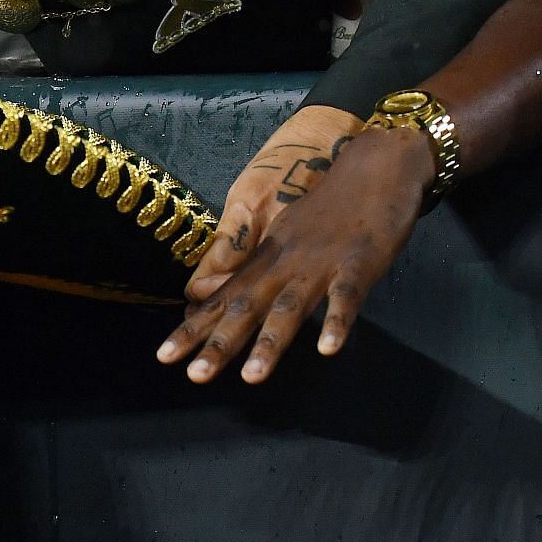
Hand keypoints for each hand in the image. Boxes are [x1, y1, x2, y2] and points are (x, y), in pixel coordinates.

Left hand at [158, 122, 435, 384]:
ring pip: (289, 308)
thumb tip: (223, 298)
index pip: (222, 300)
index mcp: (265, 262)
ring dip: (270, 343)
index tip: (164, 357)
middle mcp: (284, 264)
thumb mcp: (284, 238)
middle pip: (246, 308)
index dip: (194, 328)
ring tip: (251, 378)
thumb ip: (259, 272)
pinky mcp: (359, 262)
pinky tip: (327, 349)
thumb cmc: (329, 208)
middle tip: (194, 377)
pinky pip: (346, 296)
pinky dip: (336, 321)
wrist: (377, 163)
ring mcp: (320, 263)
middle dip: (219, 343)